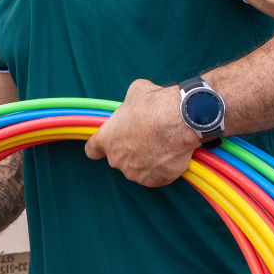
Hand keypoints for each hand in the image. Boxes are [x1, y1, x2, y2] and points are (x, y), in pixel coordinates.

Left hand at [83, 79, 197, 187]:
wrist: (180, 120)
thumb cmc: (155, 105)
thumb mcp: (136, 92)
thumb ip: (129, 103)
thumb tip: (135, 103)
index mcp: (106, 139)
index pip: (92, 150)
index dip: (100, 147)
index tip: (110, 143)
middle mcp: (117, 159)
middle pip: (119, 159)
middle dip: (130, 151)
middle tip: (147, 137)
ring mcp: (135, 173)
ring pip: (138, 169)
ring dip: (146, 161)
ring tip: (162, 144)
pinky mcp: (155, 181)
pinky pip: (157, 177)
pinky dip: (163, 169)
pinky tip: (171, 154)